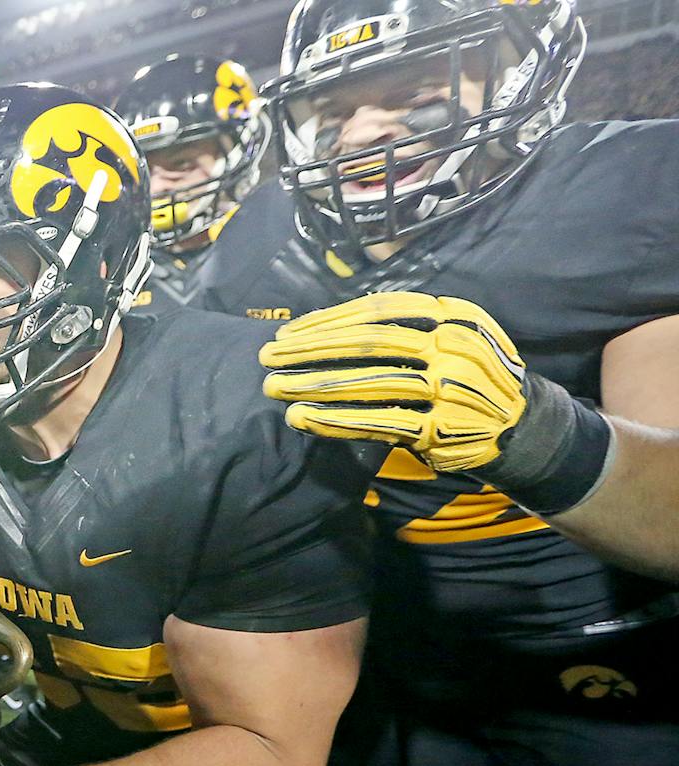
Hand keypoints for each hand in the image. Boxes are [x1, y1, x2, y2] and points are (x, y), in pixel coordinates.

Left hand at [259, 292, 526, 472]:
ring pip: (366, 382)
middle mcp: (453, 347)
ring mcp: (448, 389)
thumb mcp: (451, 336)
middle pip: (367, 343)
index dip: (327, 321)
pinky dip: (335, 420)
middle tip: (268, 357)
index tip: (288, 333)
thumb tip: (327, 327)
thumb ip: (404, 327)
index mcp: (453, 315)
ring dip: (312, 385)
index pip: (378, 310)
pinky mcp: (440, 428)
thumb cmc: (469, 378)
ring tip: (273, 387)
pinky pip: (377, 421)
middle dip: (310, 350)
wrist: (522, 427)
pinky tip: (302, 418)